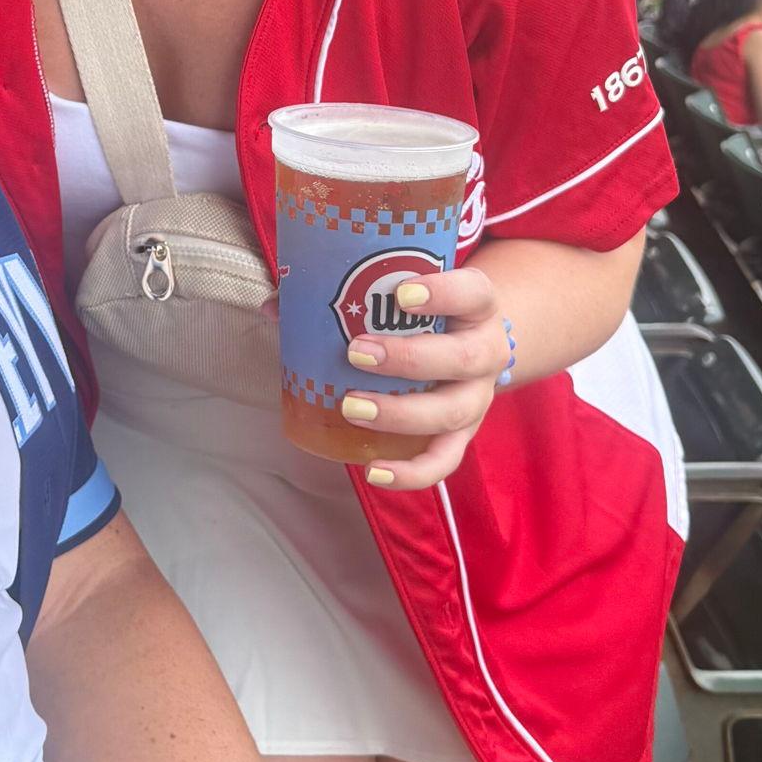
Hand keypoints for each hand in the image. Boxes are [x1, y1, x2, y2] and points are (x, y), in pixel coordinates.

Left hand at [334, 265, 507, 490]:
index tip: (401, 293)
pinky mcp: (464, 434)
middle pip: (463, 359)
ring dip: (401, 413)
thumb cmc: (426, 311)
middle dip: (409, 359)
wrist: (473, 340)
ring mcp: (478, 397)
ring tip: (352, 407)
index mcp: (477, 306)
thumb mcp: (405, 291)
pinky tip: (373, 470)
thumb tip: (274, 305)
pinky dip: (412, 472)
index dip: (444, 292)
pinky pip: (444, 461)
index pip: (474, 291)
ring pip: (453, 413)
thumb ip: (344, 289)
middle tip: (357, 353)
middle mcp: (487, 351)